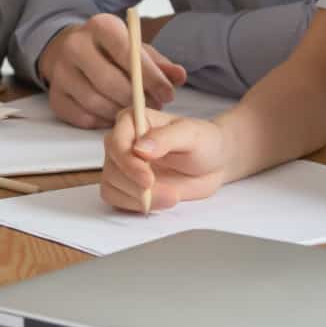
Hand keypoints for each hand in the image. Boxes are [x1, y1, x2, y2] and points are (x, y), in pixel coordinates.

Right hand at [38, 14, 186, 128]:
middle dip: (135, 99)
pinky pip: (82, 117)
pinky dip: (102, 121)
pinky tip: (113, 116)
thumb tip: (178, 77)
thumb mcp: (135, 47)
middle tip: (152, 108)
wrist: (66, 48)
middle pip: (108, 81)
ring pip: (95, 102)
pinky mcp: (54, 96)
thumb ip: (158, 63)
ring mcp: (60, 72)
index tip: (167, 94)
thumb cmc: (110, 50)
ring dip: (119, 112)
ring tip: (134, 112)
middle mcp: (75, 45)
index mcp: (100, 26)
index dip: (150, 77)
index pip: (128, 53)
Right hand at [101, 109, 233, 212]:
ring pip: (111, 185)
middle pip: (112, 166)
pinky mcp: (126, 185)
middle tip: (169, 194)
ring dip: (138, 198)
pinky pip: (116, 199)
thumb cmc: (204, 142)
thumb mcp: (191, 135)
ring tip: (170, 197)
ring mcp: (122, 165)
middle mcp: (122, 142)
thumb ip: (166, 138)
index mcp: (132, 121)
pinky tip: (158, 201)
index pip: (116, 142)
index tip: (148, 179)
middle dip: (136, 185)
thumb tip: (140, 148)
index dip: (128, 163)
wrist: (214, 164)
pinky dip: (134, 205)